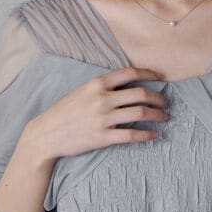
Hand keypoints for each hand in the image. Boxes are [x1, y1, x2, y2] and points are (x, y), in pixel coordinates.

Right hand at [25, 66, 168, 163]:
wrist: (45, 134)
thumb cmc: (63, 110)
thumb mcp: (82, 90)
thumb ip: (102, 86)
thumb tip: (127, 84)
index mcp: (97, 83)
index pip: (130, 73)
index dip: (149, 74)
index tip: (162, 78)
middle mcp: (102, 98)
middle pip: (141, 94)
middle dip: (158, 98)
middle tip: (165, 103)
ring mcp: (103, 118)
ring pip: (140, 113)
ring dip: (157, 115)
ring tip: (164, 118)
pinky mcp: (102, 137)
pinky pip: (132, 134)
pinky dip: (147, 134)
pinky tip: (155, 134)